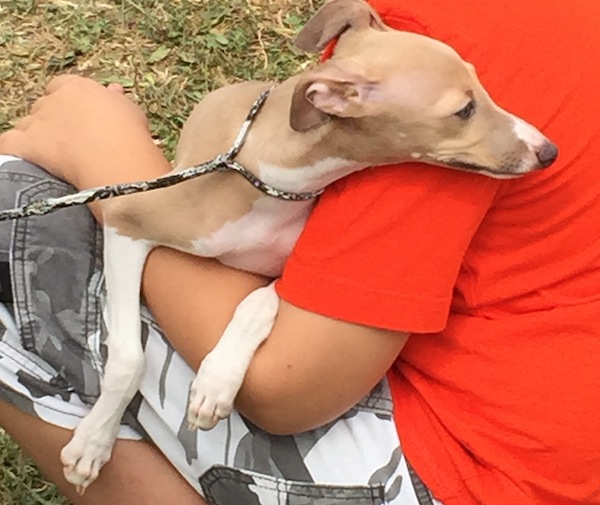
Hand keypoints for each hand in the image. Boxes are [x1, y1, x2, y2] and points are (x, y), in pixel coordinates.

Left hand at [0, 75, 166, 187]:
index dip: (69, 100)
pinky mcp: (28, 145)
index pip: (63, 86)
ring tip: (54, 156)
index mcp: (77, 88)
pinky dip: (12, 149)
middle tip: (72, 140)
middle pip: (44, 106)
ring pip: (27, 125)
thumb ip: (116, 100)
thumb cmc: (129, 134)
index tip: (81, 115)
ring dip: (35, 137)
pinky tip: (24, 158)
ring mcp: (38, 122)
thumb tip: (114, 91)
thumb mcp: (130, 111)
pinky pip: (9, 143)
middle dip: (53, 120)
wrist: (117, 159)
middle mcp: (53, 100)